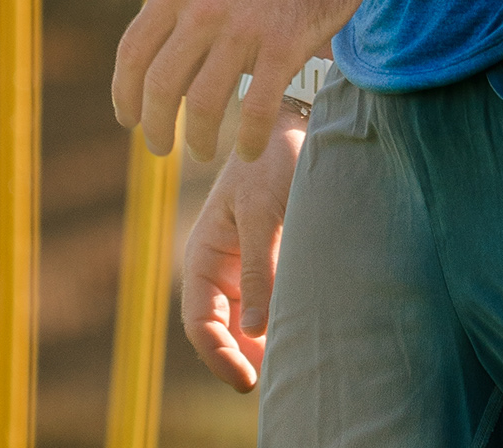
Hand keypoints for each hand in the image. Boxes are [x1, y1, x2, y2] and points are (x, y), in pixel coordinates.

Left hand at [111, 0, 381, 160]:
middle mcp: (204, 8)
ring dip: (197, 140)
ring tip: (202, 153)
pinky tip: (248, 150)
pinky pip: (256, 111)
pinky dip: (248, 140)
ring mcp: (244, 28)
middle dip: (155, 127)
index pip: (133, 52)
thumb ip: (183, 11)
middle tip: (161, 148)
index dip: (124, 93)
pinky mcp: (285, 46)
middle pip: (160, 85)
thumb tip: (161, 69)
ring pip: (202, 105)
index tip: (128, 120)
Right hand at [180, 112, 304, 392]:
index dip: (218, 355)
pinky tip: (303, 330)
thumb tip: (257, 331)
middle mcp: (220, 268)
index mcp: (204, 254)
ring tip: (293, 356)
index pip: (200, 322)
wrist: (298, 123)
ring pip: (248, 324)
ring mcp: (246, 268)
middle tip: (278, 375)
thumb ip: (261, 268)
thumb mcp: (264, 211)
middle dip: (244, 357)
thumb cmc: (273, 159)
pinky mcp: (272, 263)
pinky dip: (281, 322)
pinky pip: (271, 304)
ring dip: (264, 344)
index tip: (246, 378)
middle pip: (224, 331)